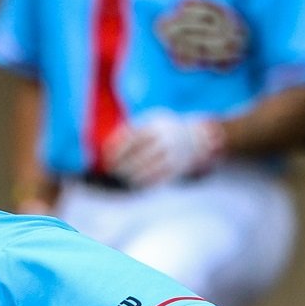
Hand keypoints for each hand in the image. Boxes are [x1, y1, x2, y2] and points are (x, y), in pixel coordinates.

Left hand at [104, 111, 224, 188]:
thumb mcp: (152, 121)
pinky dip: (146, 182)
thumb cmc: (165, 129)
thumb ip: (132, 130)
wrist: (198, 136)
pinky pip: (159, 178)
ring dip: (133, 175)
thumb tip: (108, 146)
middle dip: (123, 165)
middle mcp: (164, 140)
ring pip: (148, 169)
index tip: (107, 157)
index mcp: (155, 126)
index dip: (116, 149)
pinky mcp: (177, 167)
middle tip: (113, 170)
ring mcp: (172, 154)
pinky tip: (137, 184)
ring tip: (124, 178)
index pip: (130, 139)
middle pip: (138, 155)